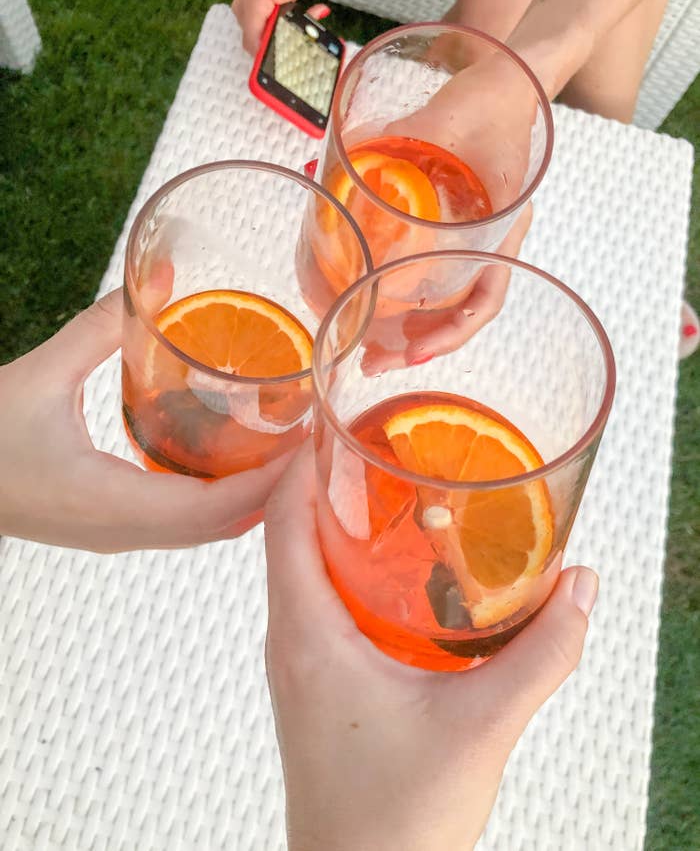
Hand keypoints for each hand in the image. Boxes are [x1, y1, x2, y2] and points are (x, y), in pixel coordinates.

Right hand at [0, 289, 292, 551]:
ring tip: (287, 447)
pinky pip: (182, 523)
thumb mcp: (37, 377)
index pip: (217, 510)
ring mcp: (116, 534)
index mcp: (110, 505)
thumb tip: (157, 275)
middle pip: (223, 527)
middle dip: (275, 490)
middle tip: (313, 437)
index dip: (272, 484)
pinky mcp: (107, 524)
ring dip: (251, 497)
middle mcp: (123, 532)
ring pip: (205, 531)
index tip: (312, 445)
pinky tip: (232, 460)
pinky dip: (220, 498)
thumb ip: (99, 328)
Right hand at [232, 0, 327, 54]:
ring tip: (306, 17)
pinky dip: (283, 32)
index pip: (254, 44)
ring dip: (286, 37)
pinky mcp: (252, 19)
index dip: (271, 54)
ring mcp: (246, 17)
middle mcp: (244, 13)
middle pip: (259, 45)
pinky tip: (297, 19)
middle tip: (307, 28)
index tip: (292, 50)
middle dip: (284, 44)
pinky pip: (265, 35)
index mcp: (253, 4)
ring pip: (264, 41)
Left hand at [265, 446, 597, 850]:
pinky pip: (316, 600)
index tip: (329, 421)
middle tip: (369, 443)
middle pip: (286, 535)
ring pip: (300, 568)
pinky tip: (389, 566)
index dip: (299, 463)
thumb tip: (579, 587)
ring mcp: (298, 664)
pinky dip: (342, 564)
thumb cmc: (397, 821)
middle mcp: (290, 641)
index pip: (281, 522)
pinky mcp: (316, 683)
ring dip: (330, 523)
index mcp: (306, 636)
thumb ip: (540, 654)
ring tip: (380, 488)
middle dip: (321, 481)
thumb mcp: (481, 727)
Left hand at [361, 47, 544, 372]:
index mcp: (504, 228)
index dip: (450, 332)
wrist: (506, 81)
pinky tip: (377, 305)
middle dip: (418, 344)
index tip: (411, 351)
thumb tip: (335, 163)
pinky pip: (438, 278)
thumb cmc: (487, 98)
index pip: (487, 299)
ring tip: (369, 348)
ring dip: (411, 329)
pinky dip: (410, 297)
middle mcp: (495, 243)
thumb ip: (396, 140)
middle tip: (372, 363)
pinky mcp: (459, 232)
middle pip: (463, 313)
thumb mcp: (443, 119)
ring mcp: (478, 241)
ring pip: (449, 302)